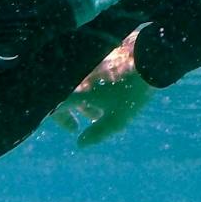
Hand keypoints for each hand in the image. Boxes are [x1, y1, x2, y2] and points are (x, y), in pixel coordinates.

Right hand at [54, 32, 152, 146]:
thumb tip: (80, 144)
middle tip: (74, 127)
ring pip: (74, 86)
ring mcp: (85, 66)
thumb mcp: (117, 119)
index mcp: (76, 91)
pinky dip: (88, 89)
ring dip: (81, 102)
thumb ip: (97, 133)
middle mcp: (77, 77)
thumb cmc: (131, 92)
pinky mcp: (95, 57)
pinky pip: (83, 75)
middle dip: (66, 113)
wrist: (147, 58)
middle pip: (61, 95)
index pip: (54, 107)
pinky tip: (103, 97)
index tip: (73, 129)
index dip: (59, 119)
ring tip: (96, 115)